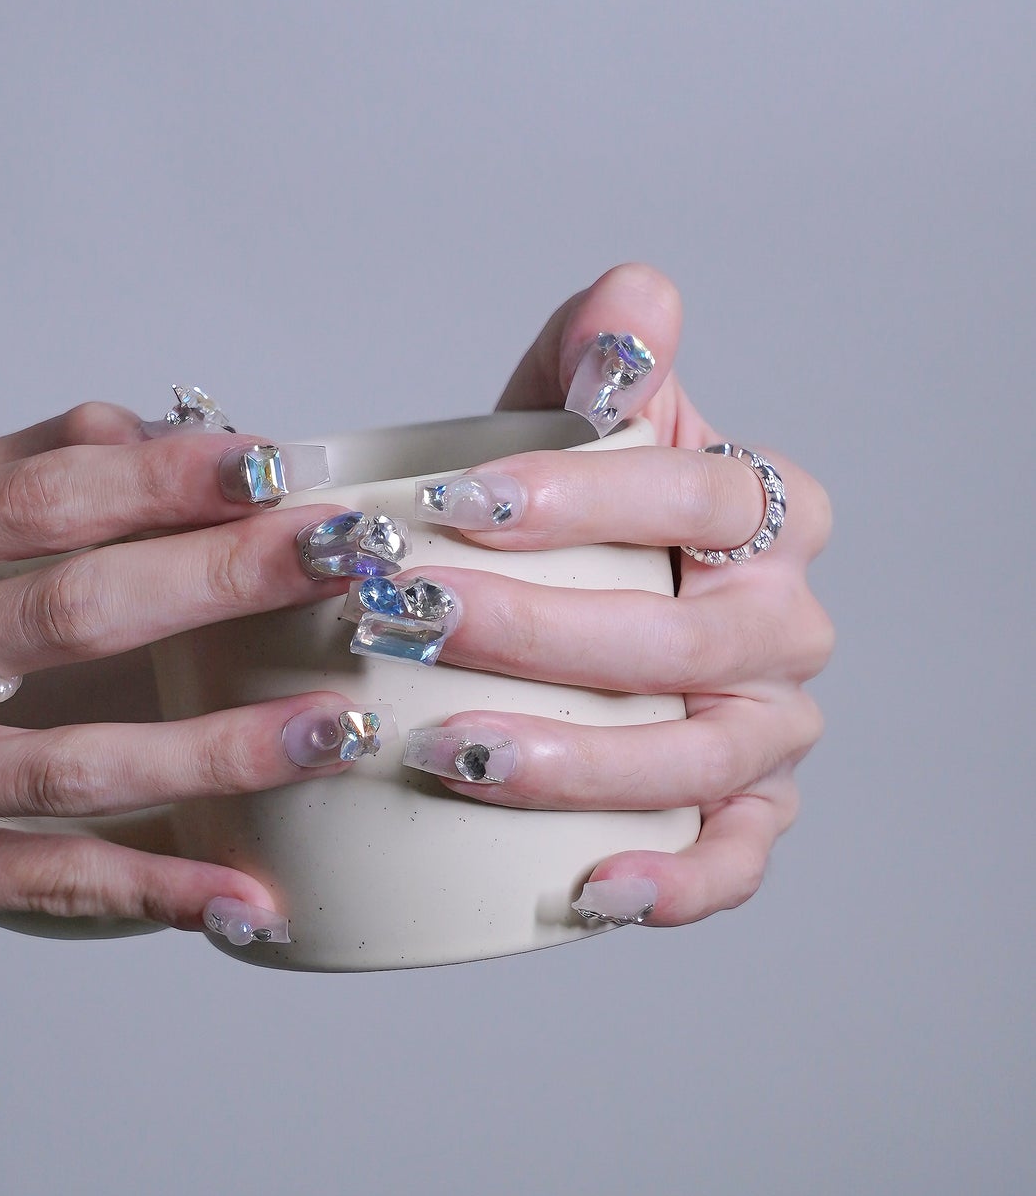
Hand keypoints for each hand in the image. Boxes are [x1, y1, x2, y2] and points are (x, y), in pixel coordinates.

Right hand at [0, 404, 379, 936]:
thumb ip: (36, 465)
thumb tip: (184, 437)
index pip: (38, 500)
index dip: (167, 482)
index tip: (281, 471)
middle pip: (66, 619)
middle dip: (224, 586)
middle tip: (343, 567)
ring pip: (67, 770)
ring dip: (218, 754)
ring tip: (333, 731)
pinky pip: (38, 884)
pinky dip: (152, 892)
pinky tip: (248, 899)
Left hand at [398, 263, 832, 925]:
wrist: (568, 608)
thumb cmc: (568, 513)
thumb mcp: (570, 416)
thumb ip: (596, 354)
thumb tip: (634, 307)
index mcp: (766, 511)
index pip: (697, 493)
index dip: (584, 494)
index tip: (458, 499)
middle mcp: (784, 621)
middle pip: (690, 634)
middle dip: (542, 631)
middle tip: (413, 616)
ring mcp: (768, 726)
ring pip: (704, 755)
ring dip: (581, 762)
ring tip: (455, 753)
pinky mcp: (742, 813)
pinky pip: (733, 860)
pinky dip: (675, 883)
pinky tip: (587, 889)